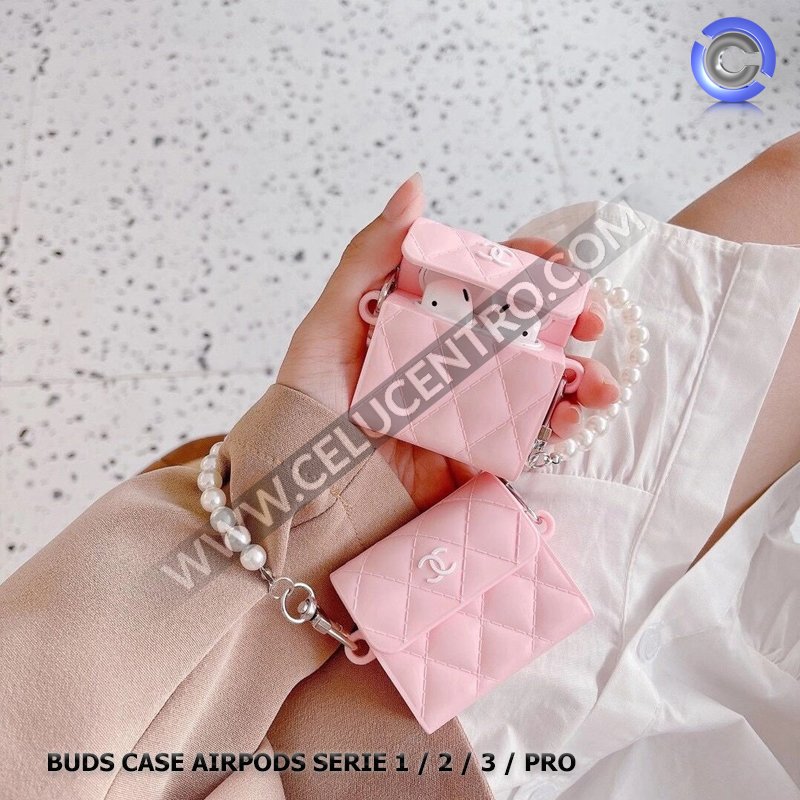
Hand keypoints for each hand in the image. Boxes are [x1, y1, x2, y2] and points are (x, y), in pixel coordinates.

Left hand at [278, 175, 618, 509]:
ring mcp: (472, 409)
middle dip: (571, 320)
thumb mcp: (329, 325)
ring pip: (542, 382)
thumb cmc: (306, 404)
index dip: (529, 267)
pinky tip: (570, 423)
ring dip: (582, 377)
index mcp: (425, 322)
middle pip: (528, 330)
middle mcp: (454, 361)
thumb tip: (414, 188)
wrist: (301, 491)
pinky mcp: (478, 455)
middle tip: (590, 322)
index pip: (487, 283)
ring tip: (599, 386)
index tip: (559, 262)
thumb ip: (368, 258)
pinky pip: (531, 437)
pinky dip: (560, 426)